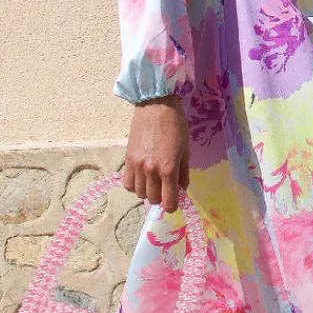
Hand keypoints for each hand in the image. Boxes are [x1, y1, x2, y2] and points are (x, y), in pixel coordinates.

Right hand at [122, 94, 189, 212]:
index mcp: (168, 169)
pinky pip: (127, 183)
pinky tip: (141, 178)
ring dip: (147, 192)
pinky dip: (134, 185)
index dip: (172, 206)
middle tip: (166, 190)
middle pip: (153, 199)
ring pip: (139, 193)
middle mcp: (151, 171)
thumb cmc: (176, 126)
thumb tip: (182, 189)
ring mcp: (137, 166)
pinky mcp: (127, 159)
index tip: (174, 204)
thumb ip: (183, 173)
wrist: (156, 106)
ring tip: (154, 182)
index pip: (168, 200)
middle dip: (161, 198)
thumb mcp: (185, 150)